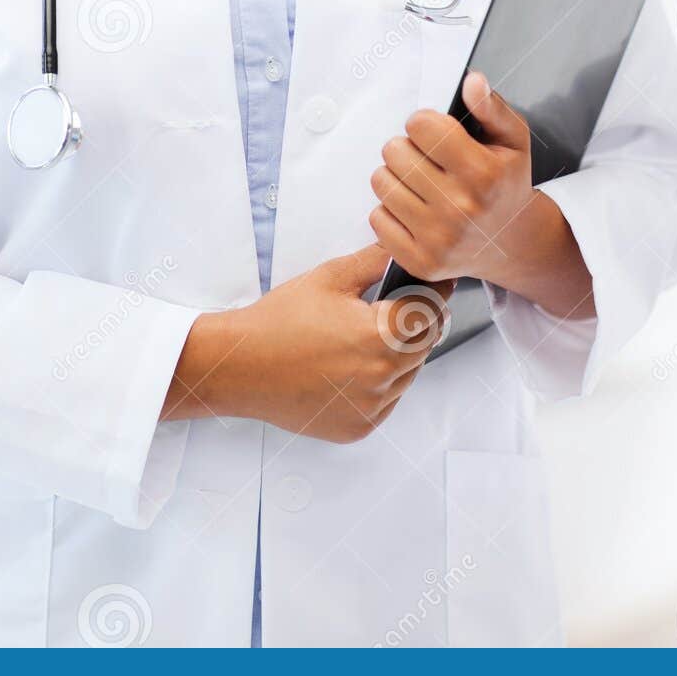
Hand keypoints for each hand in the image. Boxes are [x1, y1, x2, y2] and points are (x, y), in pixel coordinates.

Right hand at [161, 244, 452, 442]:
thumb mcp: (329, 278)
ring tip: (370, 334)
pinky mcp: (359, 427)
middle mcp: (381, 376)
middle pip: (424, 343)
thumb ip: (373, 261)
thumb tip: (400, 249)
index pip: (430, 310)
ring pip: (409, 374)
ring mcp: (371, 407)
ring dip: (401, 353)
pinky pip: (388, 400)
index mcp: (379, 335)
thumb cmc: (279, 321)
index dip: (435, 291)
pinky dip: (382, 382)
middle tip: (400, 304)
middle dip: (419, 321)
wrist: (242, 366)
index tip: (435, 283)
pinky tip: (356, 364)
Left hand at [368, 71, 594, 317]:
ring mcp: (438, 239)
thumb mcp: (513, 140)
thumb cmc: (506, 184)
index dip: (423, 122)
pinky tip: (415, 209)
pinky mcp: (420, 261)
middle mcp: (460, 208)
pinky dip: (390, 210)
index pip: (420, 126)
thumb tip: (472, 82)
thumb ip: (492, 107)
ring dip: (395, 176)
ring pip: (381, 182)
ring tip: (419, 181)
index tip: (434, 131)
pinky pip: (377, 218)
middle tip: (425, 158)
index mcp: (484, 173)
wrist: (510, 243)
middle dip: (406, 147)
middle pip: (394, 151)